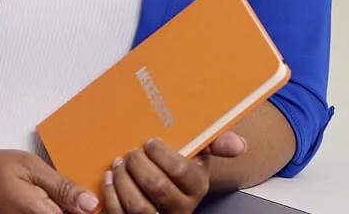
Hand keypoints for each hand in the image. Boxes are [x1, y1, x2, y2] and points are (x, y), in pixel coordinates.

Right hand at [0, 149, 100, 213]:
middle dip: (71, 209)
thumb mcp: (28, 167)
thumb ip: (62, 187)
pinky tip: (37, 203)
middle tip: (57, 194)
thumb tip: (91, 203)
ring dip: (56, 210)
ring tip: (40, 197)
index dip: (85, 209)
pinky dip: (45, 211)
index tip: (82, 199)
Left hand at [102, 132, 248, 213]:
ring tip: (119, 164)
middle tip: (132, 152)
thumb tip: (238, 144)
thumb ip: (216, 142)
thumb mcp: (199, 150)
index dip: (160, 153)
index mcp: (197, 186)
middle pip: (157, 187)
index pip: (179, 170)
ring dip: (122, 181)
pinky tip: (109, 178)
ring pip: (139, 206)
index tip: (150, 142)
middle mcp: (181, 206)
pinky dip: (110, 195)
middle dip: (138, 165)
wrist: (167, 180)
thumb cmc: (180, 162)